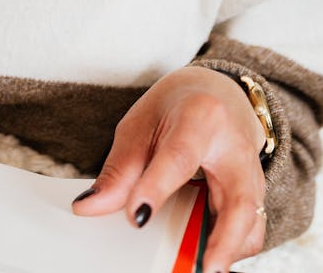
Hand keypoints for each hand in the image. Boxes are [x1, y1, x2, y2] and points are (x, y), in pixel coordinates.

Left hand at [72, 65, 266, 271]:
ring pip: (252, 220)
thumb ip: (119, 169)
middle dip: (223, 240)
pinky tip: (208, 257)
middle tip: (203, 270)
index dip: (156, 189)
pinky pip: (251, 228)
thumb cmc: (175, 107)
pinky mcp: (257, 193)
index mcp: (200, 117)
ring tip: (201, 269)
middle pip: (237, 198)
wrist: (216, 91)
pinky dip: (233, 248)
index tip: (137, 218)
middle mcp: (234, 146)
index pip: (178, 157)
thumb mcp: (140, 125)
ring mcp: (252, 172)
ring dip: (229, 250)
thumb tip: (89, 207)